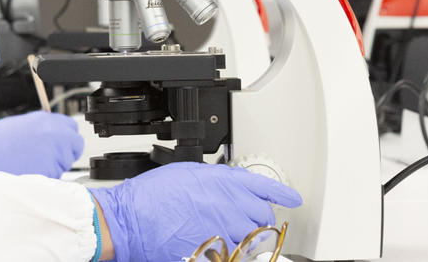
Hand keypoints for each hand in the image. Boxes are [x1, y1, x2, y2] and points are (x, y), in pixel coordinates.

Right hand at [0, 110, 83, 177]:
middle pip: (75, 145)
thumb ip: (43, 127)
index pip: (71, 128)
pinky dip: (47, 178)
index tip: (60, 142)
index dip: (65, 137)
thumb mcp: (23, 124)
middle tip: (50, 156)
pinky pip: (56, 177)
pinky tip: (31, 172)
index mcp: (48, 121)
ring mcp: (54, 155)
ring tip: (33, 164)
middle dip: (66, 151)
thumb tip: (54, 133)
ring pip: (65, 163)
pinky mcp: (50, 173)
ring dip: (55, 165)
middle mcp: (55, 135)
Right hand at [89, 162, 301, 261]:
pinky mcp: (215, 252)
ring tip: (224, 236)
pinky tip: (214, 248)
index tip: (293, 200)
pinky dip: (228, 254)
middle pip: (262, 218)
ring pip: (251, 240)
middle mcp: (228, 204)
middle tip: (244, 223)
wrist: (134, 218)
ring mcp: (223, 229)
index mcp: (222, 181)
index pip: (263, 187)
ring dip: (243, 241)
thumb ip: (216, 181)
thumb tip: (229, 188)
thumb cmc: (153, 195)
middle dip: (257, 222)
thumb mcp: (187, 174)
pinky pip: (234, 256)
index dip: (282, 194)